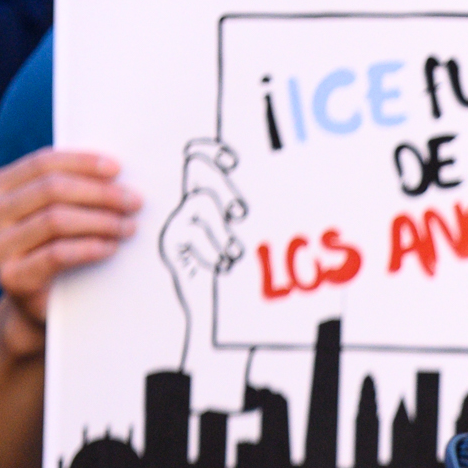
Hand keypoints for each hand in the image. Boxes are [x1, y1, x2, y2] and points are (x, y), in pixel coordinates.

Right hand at [0, 147, 140, 358]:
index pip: (42, 163)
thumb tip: (114, 170)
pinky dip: (89, 248)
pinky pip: (57, 254)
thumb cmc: (54, 246)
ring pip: (56, 220)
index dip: (82, 163)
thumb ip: (71, 185)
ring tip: (128, 227)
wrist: (40, 303)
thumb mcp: (57, 209)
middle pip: (51, 190)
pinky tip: (110, 247)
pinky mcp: (11, 278)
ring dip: (100, 221)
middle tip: (133, 202)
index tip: (117, 169)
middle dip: (99, 193)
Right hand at [160, 138, 244, 373]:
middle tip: (241, 213)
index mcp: (214, 199)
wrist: (227, 316)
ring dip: (221, 229)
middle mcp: (193, 206)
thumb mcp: (260, 240)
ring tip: (234, 255)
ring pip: (199, 204)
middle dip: (222, 188)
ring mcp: (179, 224)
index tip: (232, 161)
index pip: (201, 159)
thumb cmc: (249, 277)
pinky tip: (221, 268)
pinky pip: (190, 233)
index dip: (211, 151)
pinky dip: (212, 251)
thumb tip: (297, 189)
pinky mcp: (171, 243)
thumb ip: (263, 218)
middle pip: (197, 171)